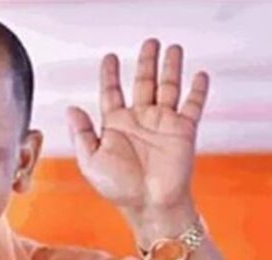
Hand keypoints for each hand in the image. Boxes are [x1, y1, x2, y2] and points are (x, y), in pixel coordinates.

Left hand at [66, 39, 208, 219]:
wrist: (150, 205)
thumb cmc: (118, 189)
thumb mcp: (91, 161)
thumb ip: (81, 134)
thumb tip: (71, 108)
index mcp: (116, 125)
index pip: (111, 92)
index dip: (109, 74)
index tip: (109, 57)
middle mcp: (140, 120)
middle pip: (143, 82)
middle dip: (146, 62)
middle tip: (150, 42)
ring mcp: (162, 123)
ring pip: (168, 87)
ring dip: (170, 67)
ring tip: (172, 48)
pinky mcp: (183, 131)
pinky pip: (192, 105)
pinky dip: (197, 90)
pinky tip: (200, 74)